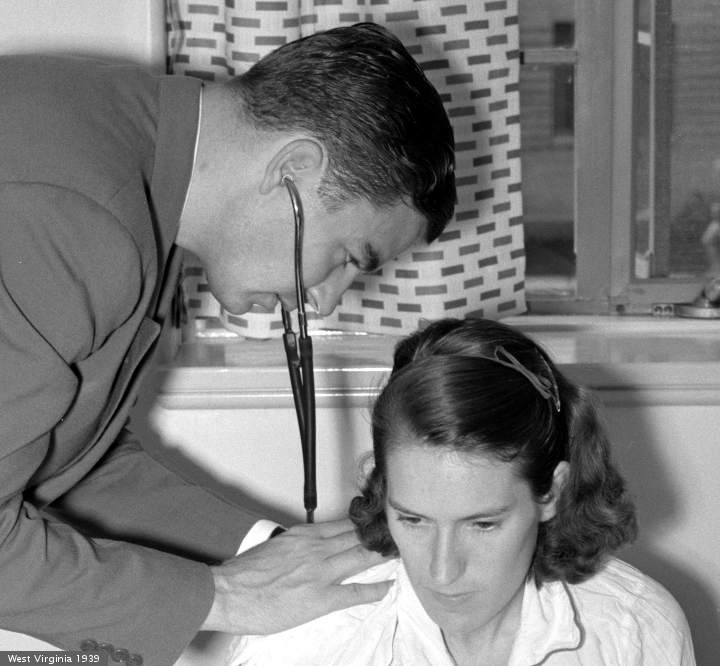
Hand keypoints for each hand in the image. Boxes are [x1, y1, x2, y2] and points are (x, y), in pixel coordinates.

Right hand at [201, 518, 391, 634]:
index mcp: (304, 535)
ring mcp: (320, 573)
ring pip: (360, 557)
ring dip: (382, 555)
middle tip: (396, 534)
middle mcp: (316, 549)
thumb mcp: (275, 546)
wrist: (230, 593)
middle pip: (356, 537)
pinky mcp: (320, 598)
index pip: (343, 524)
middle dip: (379, 535)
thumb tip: (309, 547)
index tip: (377, 522)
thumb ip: (298, 544)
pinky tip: (387, 587)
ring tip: (398, 553)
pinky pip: (354, 592)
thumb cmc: (246, 574)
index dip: (364, 524)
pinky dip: (374, 589)